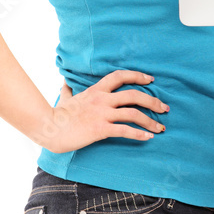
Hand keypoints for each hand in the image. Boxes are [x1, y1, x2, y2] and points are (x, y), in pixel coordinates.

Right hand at [37, 70, 168, 153]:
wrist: (48, 127)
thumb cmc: (57, 114)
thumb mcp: (65, 98)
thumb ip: (68, 90)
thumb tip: (65, 83)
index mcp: (96, 90)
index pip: (121, 76)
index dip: (138, 76)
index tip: (151, 79)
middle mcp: (102, 99)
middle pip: (134, 94)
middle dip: (153, 101)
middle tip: (165, 108)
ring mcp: (102, 114)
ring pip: (133, 113)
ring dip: (150, 120)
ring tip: (161, 128)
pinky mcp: (100, 129)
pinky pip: (125, 130)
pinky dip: (139, 134)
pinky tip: (148, 138)